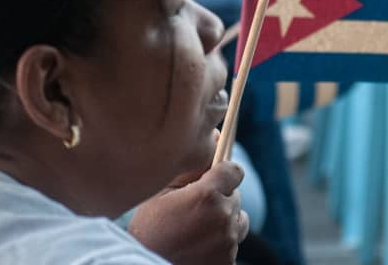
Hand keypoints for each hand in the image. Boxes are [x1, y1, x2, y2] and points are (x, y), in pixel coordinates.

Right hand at [129, 161, 249, 264]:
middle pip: (235, 196)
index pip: (234, 171)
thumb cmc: (148, 230)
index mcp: (207, 195)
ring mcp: (228, 243)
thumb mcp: (163, 192)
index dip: (224, 173)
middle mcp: (223, 217)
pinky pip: (233, 245)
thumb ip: (191, 166)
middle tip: (196, 208)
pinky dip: (222, 243)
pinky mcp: (229, 261)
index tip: (214, 177)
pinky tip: (200, 244)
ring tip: (199, 227)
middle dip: (220, 198)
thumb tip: (217, 136)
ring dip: (225, 220)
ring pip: (238, 221)